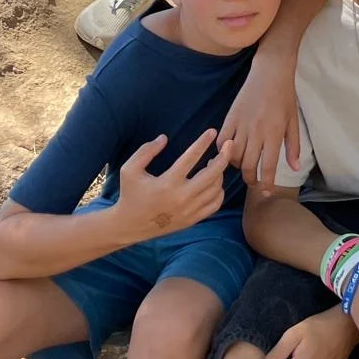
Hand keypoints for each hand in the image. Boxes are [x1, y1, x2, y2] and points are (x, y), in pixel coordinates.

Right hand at [115, 129, 232, 239]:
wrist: (129, 226)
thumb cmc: (130, 194)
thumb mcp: (129, 170)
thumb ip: (146, 151)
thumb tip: (164, 138)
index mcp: (167, 183)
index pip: (191, 157)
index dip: (203, 142)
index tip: (212, 131)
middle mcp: (181, 197)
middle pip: (213, 174)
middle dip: (224, 156)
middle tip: (229, 144)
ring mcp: (189, 210)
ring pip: (216, 188)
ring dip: (220, 172)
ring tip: (216, 162)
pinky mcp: (192, 220)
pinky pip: (215, 204)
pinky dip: (219, 191)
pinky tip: (214, 182)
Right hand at [219, 53, 302, 185]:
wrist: (270, 72)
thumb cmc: (285, 97)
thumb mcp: (293, 122)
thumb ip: (293, 147)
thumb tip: (294, 169)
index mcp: (274, 134)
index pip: (268, 166)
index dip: (266, 183)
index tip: (265, 193)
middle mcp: (256, 132)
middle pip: (248, 165)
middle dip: (250, 179)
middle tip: (253, 182)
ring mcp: (241, 125)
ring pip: (234, 155)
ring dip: (238, 166)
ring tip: (244, 166)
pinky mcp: (230, 117)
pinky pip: (222, 141)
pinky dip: (224, 151)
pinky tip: (230, 152)